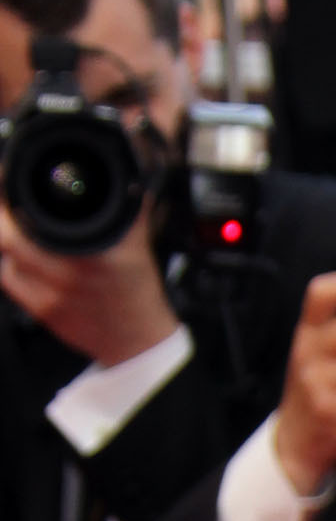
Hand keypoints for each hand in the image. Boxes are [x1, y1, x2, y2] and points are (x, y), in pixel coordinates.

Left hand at [0, 197, 176, 366]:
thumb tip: (125, 176)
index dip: (13, 193)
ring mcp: (51, 294)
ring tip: (14, 225)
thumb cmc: (137, 295)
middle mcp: (69, 273)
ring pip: (6, 254)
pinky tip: (19, 256)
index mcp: (93, 253)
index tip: (11, 180)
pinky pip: (8, 277)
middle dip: (4, 214)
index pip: (35, 215)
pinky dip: (8, 261)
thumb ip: (126, 208)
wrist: (138, 343)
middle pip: (9, 235)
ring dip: (6, 235)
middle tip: (8, 201)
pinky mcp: (40, 309)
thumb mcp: (136, 245)